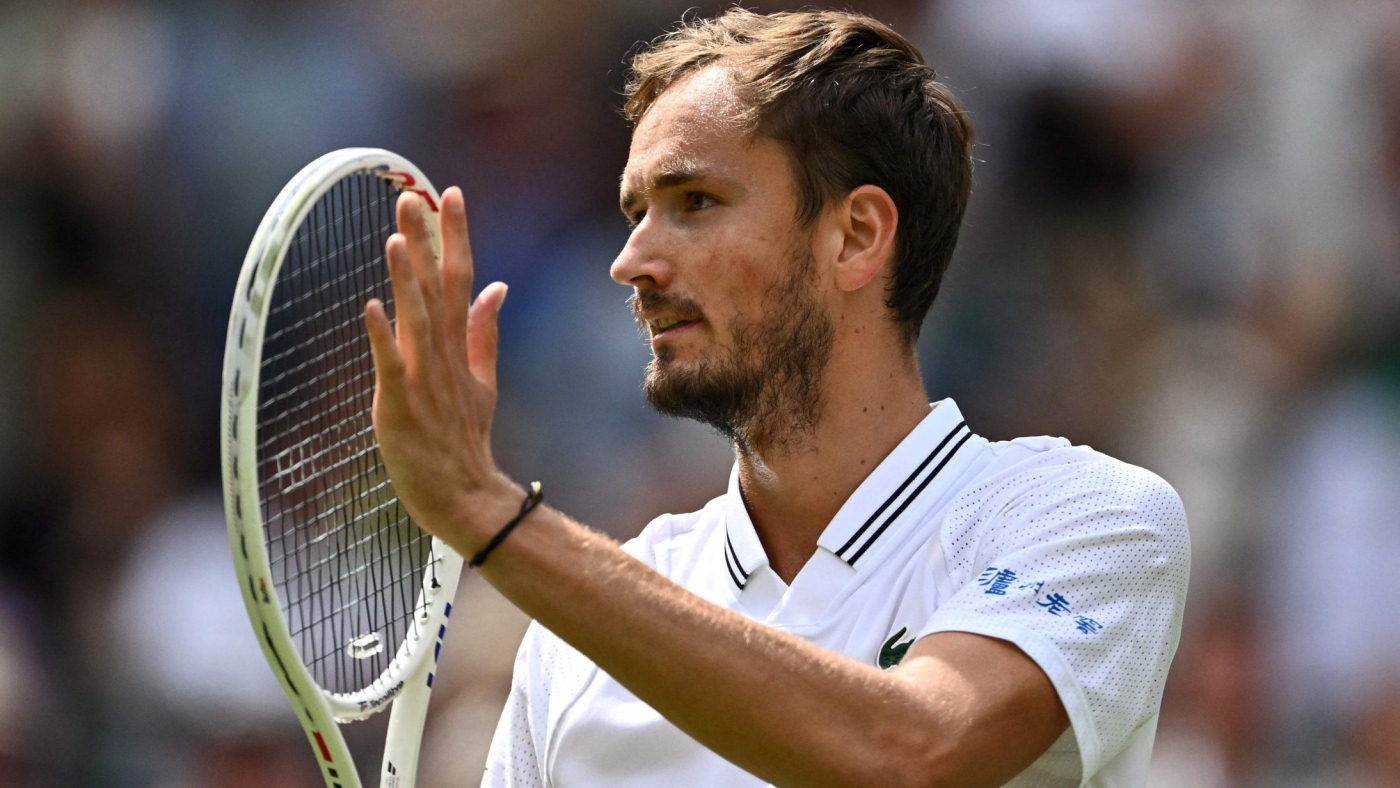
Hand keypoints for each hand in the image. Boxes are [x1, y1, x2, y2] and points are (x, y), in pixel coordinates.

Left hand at [364, 188, 516, 544]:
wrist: (467, 497)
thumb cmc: (466, 440)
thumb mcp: (483, 380)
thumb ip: (485, 332)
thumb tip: (497, 286)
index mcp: (460, 346)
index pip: (461, 278)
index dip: (456, 236)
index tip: (451, 194)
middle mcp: (443, 356)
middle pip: (435, 289)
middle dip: (426, 241)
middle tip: (413, 195)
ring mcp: (424, 380)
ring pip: (415, 319)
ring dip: (406, 278)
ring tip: (396, 237)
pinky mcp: (400, 407)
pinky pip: (390, 366)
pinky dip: (381, 337)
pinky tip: (370, 306)